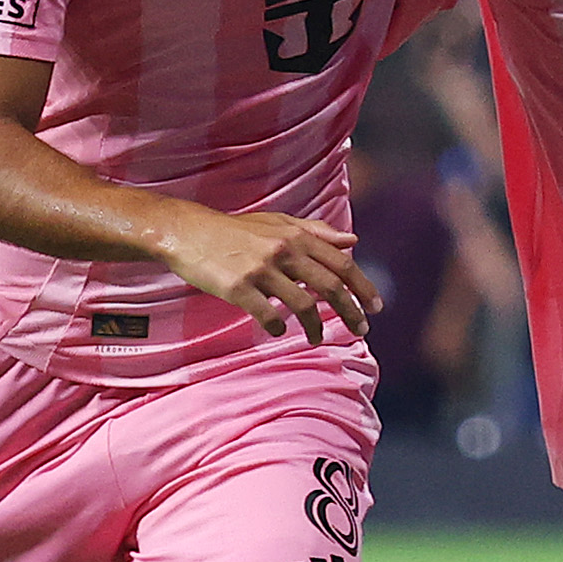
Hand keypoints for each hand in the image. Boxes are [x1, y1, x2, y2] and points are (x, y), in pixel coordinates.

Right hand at [158, 203, 380, 342]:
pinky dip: (277, 328)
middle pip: (330, 286)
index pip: (341, 263)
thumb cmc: (234, 229)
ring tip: (316, 338)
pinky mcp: (238, 287)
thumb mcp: (277, 222)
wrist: (187, 231)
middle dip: (351, 311)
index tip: (376, 306)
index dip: (363, 286)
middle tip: (362, 330)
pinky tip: (278, 331)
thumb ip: (316, 231)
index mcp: (295, 236)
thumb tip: (353, 241)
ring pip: (303, 305)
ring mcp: (260, 270)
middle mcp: (283, 251)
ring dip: (315, 327)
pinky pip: (268, 315)